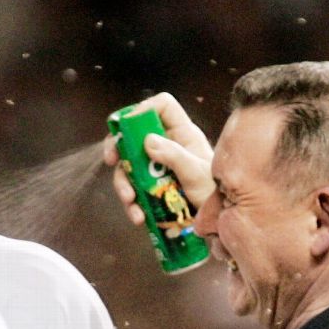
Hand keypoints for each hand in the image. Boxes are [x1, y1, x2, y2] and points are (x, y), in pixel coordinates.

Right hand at [103, 92, 215, 225]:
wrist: (217, 222)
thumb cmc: (214, 193)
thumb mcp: (196, 174)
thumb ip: (174, 156)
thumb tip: (148, 140)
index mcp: (182, 134)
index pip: (163, 106)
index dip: (144, 109)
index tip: (128, 126)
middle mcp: (167, 146)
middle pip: (134, 134)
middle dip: (118, 146)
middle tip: (111, 160)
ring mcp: (157, 167)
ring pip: (129, 165)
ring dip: (124, 183)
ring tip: (130, 201)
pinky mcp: (152, 187)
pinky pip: (133, 189)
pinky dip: (132, 204)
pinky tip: (138, 216)